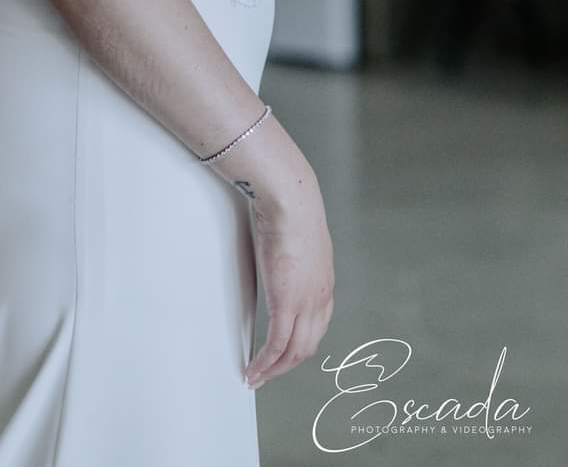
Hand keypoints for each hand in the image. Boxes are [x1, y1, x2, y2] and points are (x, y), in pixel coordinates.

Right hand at [243, 168, 334, 391]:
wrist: (291, 200)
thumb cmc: (290, 206)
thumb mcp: (297, 234)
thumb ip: (292, 247)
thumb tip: (277, 238)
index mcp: (324, 282)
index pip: (317, 325)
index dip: (301, 342)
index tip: (285, 351)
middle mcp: (320, 298)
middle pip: (308, 345)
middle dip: (288, 364)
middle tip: (269, 372)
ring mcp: (306, 303)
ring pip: (294, 352)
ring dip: (275, 370)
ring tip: (257, 377)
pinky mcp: (286, 304)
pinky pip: (276, 346)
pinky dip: (265, 363)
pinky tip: (253, 370)